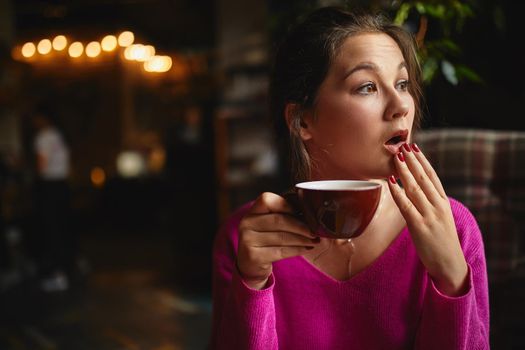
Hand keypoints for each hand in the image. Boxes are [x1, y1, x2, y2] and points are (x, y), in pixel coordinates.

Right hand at [237, 192, 319, 288]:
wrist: (250, 264)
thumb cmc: (265, 240)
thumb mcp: (268, 224)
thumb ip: (282, 214)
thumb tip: (310, 211)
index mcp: (252, 212)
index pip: (268, 200)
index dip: (287, 205)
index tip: (303, 212)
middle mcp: (247, 224)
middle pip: (279, 220)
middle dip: (301, 226)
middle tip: (314, 231)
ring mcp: (248, 240)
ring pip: (282, 237)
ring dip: (302, 239)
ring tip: (314, 240)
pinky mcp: (254, 256)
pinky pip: (281, 251)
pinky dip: (297, 250)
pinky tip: (307, 248)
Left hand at [388, 143, 468, 295]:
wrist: (450, 264)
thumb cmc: (442, 241)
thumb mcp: (440, 218)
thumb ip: (429, 204)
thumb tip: (415, 190)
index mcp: (443, 203)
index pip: (432, 177)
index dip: (423, 161)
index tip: (415, 148)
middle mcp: (437, 206)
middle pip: (423, 178)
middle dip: (413, 161)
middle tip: (403, 145)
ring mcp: (429, 215)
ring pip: (414, 188)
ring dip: (404, 171)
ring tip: (397, 157)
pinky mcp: (419, 226)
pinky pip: (406, 205)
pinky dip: (398, 191)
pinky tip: (391, 181)